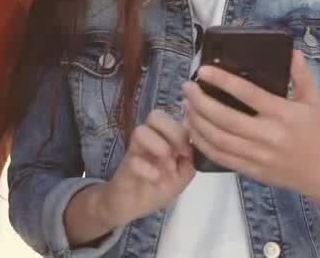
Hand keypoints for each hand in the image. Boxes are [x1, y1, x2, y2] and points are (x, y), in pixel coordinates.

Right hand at [97, 109, 194, 226]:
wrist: (133, 205)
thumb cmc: (159, 187)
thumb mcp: (184, 174)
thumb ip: (192, 157)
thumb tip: (194, 142)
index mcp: (165, 136)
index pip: (173, 115)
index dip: (185, 130)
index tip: (189, 152)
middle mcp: (149, 137)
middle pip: (156, 115)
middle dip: (173, 134)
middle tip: (179, 155)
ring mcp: (136, 150)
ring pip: (140, 131)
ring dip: (159, 148)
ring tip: (167, 167)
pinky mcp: (125, 166)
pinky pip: (134, 160)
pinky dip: (149, 171)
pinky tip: (156, 179)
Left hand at [182, 49, 319, 199]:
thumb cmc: (313, 131)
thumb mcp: (312, 100)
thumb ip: (300, 75)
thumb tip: (291, 51)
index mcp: (283, 114)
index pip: (248, 94)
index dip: (223, 81)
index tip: (203, 71)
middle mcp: (268, 135)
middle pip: (225, 118)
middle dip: (200, 101)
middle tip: (187, 87)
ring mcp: (257, 155)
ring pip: (218, 139)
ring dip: (196, 121)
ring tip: (186, 105)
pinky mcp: (250, 170)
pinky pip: (220, 157)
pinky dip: (202, 143)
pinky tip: (192, 129)